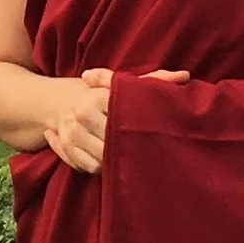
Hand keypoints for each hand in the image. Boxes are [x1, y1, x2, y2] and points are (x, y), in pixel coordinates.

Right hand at [40, 65, 188, 175]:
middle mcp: (82, 114)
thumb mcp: (126, 84)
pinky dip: (99, 167)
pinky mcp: (65, 146)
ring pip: (101, 159)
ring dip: (114, 162)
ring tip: (128, 158)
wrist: (59, 100)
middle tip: (146, 154)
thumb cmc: (101, 94)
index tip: (155, 138)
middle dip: (129, 151)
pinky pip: (88, 166)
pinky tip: (109, 162)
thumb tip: (184, 75)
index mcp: (100, 97)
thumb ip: (154, 80)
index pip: (124, 120)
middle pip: (113, 144)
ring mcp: (71, 132)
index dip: (141, 133)